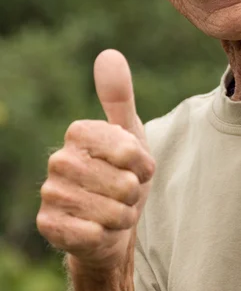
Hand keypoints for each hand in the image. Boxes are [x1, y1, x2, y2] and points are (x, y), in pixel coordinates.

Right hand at [36, 50, 154, 273]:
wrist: (110, 222)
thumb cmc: (122, 173)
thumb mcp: (130, 133)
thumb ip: (120, 96)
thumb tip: (108, 54)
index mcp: (78, 132)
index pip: (129, 150)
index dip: (142, 165)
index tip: (136, 167)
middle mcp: (58, 160)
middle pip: (123, 184)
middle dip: (133, 195)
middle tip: (123, 193)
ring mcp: (50, 193)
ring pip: (111, 212)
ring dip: (122, 216)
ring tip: (113, 211)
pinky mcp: (48, 225)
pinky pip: (91, 234)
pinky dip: (105, 235)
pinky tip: (97, 229)